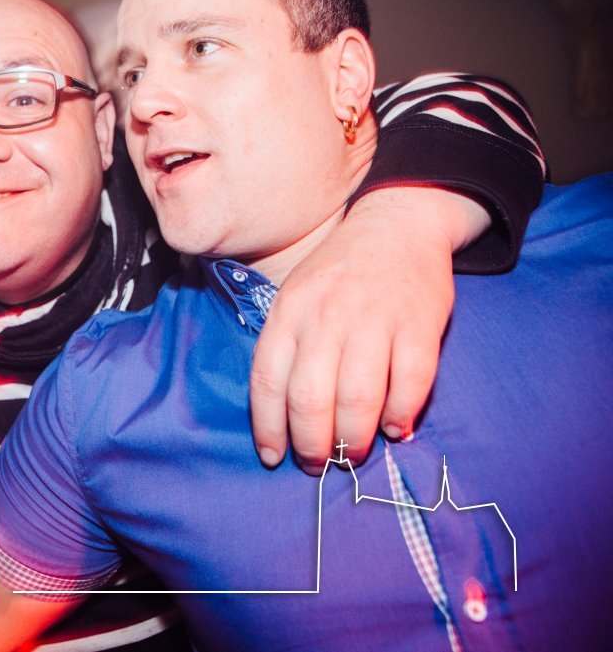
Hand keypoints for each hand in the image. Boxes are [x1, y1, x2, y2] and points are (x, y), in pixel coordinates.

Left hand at [249, 187, 486, 473]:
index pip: (268, 379)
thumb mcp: (295, 297)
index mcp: (289, 311)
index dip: (269, 427)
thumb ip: (287, 348)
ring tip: (354, 452)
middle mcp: (327, 316)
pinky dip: (401, 414)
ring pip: (358, 397)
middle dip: (312, 444)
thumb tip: (281, 419)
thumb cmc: (337, 274)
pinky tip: (395, 428)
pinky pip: (411, 382)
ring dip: (354, 438)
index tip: (273, 456)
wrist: (396, 224)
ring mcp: (375, 319)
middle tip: (319, 463)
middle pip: (310, 398)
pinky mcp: (419, 324)